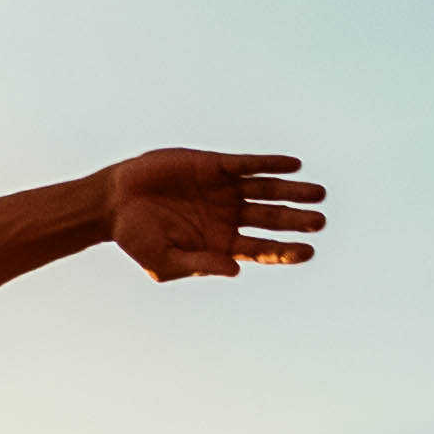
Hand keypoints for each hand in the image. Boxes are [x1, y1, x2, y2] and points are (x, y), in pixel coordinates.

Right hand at [102, 148, 327, 282]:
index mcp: (221, 244)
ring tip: (317, 193)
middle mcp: (229, 216)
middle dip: (296, 220)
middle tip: (319, 221)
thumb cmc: (137, 239)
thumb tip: (236, 269)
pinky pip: (248, 164)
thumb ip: (201, 265)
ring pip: (267, 190)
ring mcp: (224, 190)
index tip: (309, 251)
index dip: (286, 251)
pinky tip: (293, 165)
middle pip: (272, 219)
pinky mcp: (214, 166)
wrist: (113, 203)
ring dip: (292, 191)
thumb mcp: (166, 261)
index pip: (263, 249)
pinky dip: (270, 164)